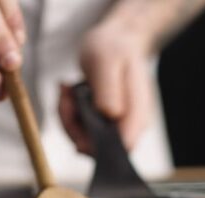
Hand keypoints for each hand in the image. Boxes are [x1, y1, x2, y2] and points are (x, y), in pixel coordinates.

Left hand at [58, 24, 154, 152]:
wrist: (118, 42)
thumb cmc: (115, 48)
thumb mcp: (107, 60)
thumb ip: (109, 89)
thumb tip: (110, 115)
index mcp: (137, 113)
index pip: (122, 147)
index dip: (96, 144)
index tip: (77, 118)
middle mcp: (130, 126)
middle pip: (99, 148)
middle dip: (74, 127)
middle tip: (66, 96)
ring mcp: (117, 127)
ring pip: (86, 141)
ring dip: (68, 118)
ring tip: (67, 90)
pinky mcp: (104, 125)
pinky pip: (82, 131)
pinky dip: (70, 115)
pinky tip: (69, 93)